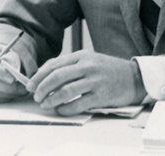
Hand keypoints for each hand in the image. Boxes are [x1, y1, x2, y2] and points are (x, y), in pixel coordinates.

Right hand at [0, 44, 27, 102]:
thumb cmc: (3, 54)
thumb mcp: (10, 51)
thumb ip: (15, 59)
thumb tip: (24, 72)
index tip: (12, 79)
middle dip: (7, 87)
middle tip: (22, 88)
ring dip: (8, 93)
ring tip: (21, 91)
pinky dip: (3, 97)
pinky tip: (12, 93)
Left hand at [26, 50, 145, 114]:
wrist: (134, 77)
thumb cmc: (108, 69)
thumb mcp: (90, 60)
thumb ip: (71, 65)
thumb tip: (46, 76)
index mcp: (82, 55)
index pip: (54, 64)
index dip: (39, 75)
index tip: (30, 85)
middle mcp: (88, 66)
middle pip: (57, 77)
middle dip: (41, 88)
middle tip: (36, 96)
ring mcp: (95, 80)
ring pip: (65, 91)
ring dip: (51, 99)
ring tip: (45, 104)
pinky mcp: (101, 95)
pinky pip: (78, 104)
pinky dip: (65, 108)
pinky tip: (60, 110)